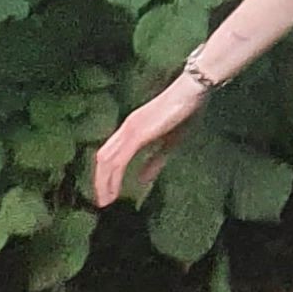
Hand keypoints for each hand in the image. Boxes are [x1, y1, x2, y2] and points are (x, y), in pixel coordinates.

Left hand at [93, 72, 207, 208]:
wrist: (192, 90)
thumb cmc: (186, 111)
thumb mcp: (170, 141)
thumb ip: (155, 160)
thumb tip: (141, 180)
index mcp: (132, 127)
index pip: (110, 152)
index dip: (105, 173)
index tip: (108, 191)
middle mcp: (126, 128)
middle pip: (103, 157)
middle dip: (100, 181)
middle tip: (103, 201)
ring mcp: (130, 130)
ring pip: (107, 161)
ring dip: (103, 183)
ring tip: (105, 201)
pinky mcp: (136, 135)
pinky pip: (119, 161)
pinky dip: (113, 178)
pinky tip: (115, 192)